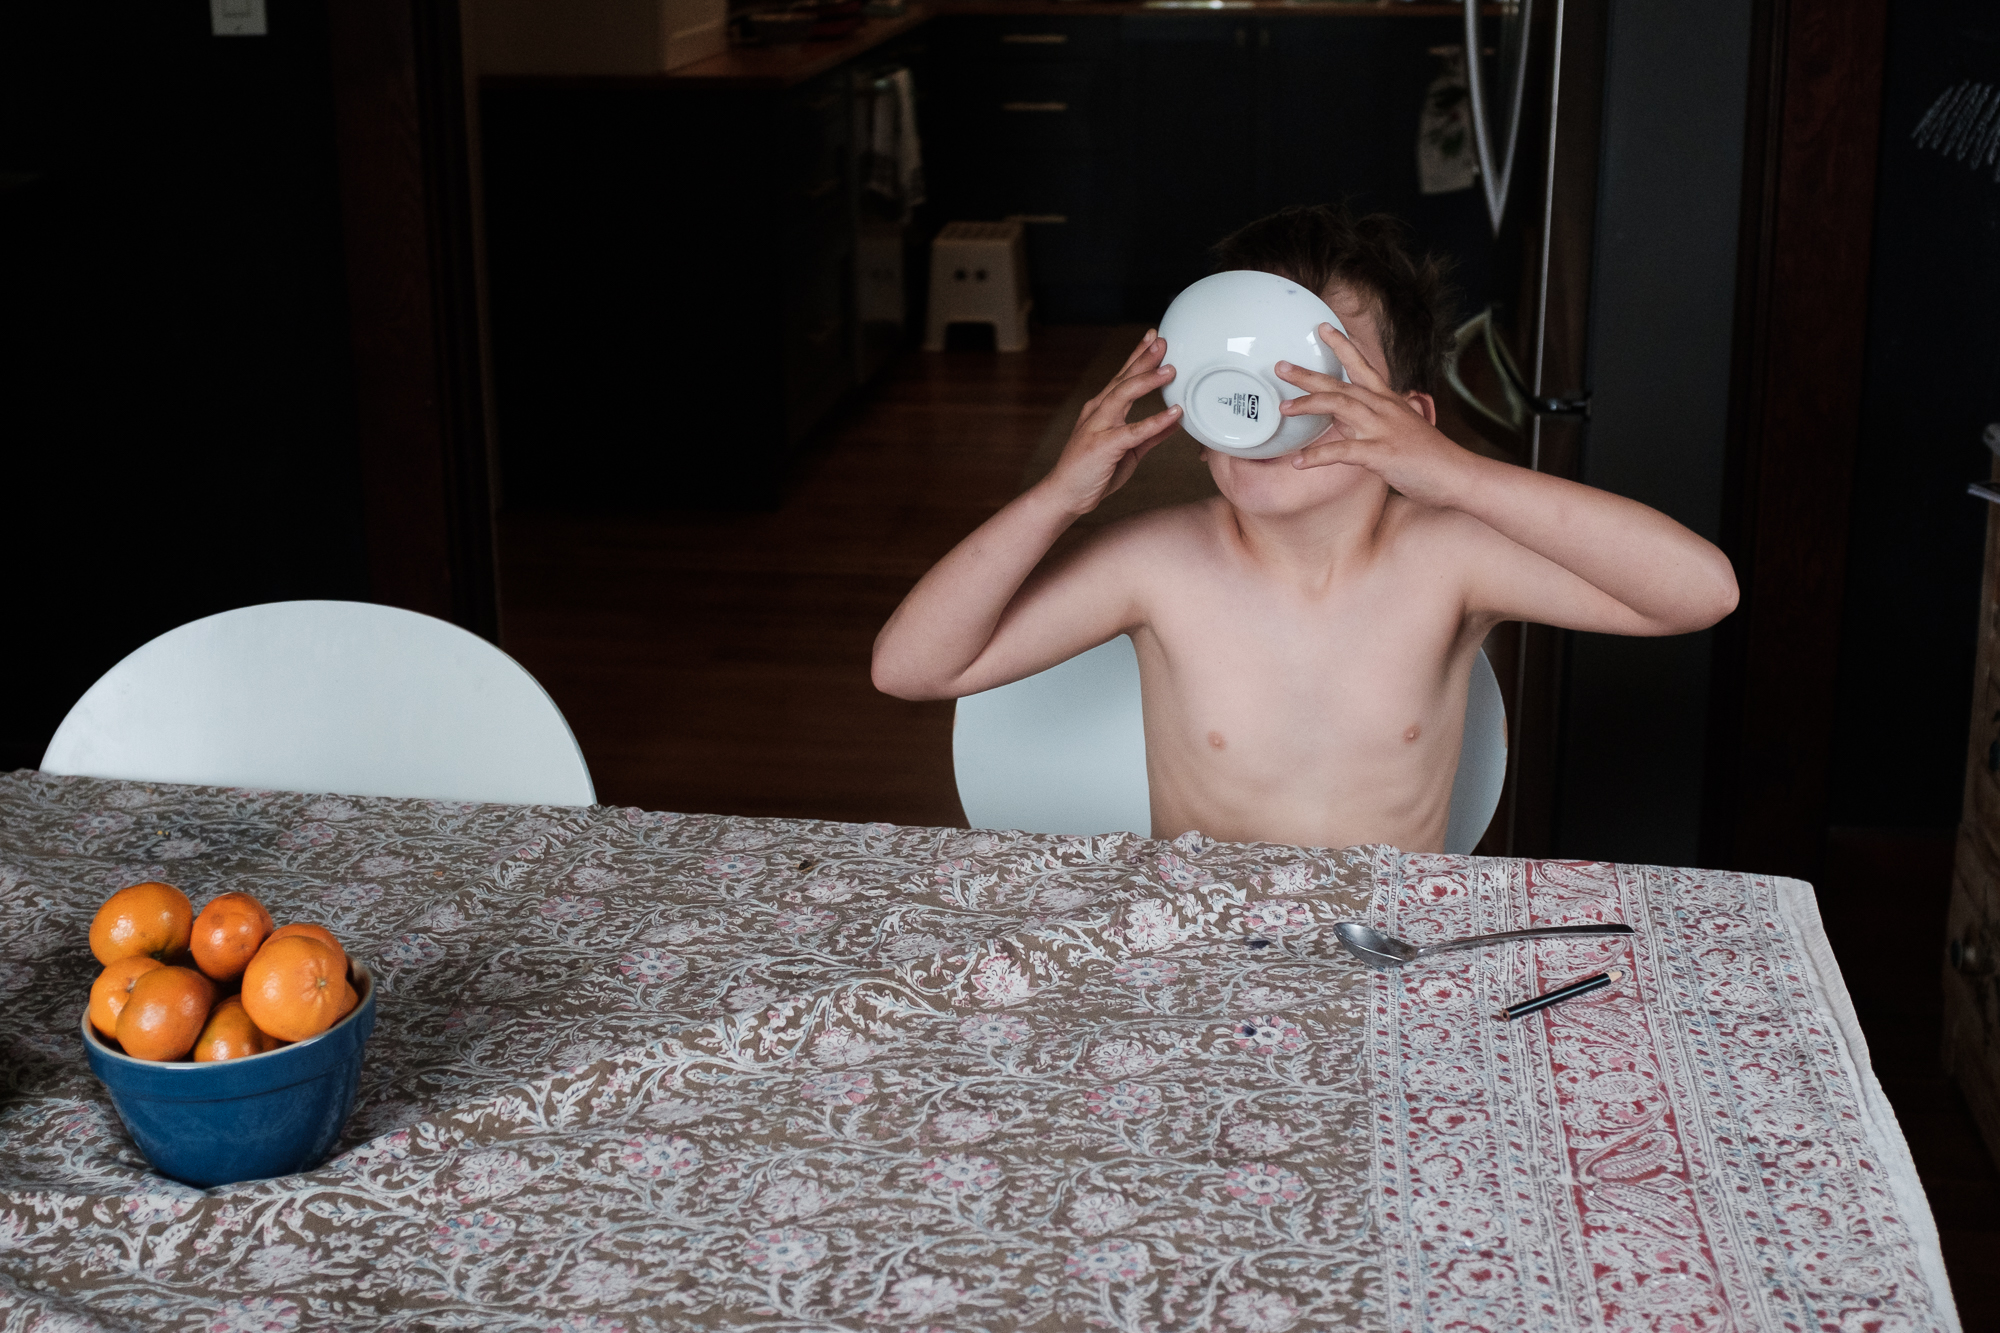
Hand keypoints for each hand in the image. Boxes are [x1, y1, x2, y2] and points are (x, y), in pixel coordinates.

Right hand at [1040, 330, 1181, 515]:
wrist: (1066, 495)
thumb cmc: (1093, 473)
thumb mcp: (1129, 450)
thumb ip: (1150, 434)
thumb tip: (1174, 421)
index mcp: (1102, 410)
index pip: (1122, 377)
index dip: (1138, 356)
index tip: (1154, 339)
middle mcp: (1098, 412)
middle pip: (1123, 378)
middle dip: (1143, 358)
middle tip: (1163, 340)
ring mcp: (1098, 427)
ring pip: (1123, 395)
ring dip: (1147, 380)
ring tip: (1170, 369)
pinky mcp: (1103, 446)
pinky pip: (1133, 431)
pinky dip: (1155, 421)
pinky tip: (1174, 413)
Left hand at [1274, 322, 1468, 506]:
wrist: (1457, 475)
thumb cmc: (1428, 457)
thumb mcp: (1397, 431)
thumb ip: (1368, 423)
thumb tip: (1341, 421)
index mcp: (1388, 401)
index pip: (1362, 367)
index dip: (1342, 346)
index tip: (1322, 328)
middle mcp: (1384, 409)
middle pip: (1340, 385)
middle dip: (1308, 374)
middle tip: (1281, 366)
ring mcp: (1383, 430)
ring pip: (1339, 407)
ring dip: (1308, 405)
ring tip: (1284, 408)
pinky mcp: (1382, 454)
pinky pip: (1343, 451)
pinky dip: (1318, 456)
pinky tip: (1299, 462)